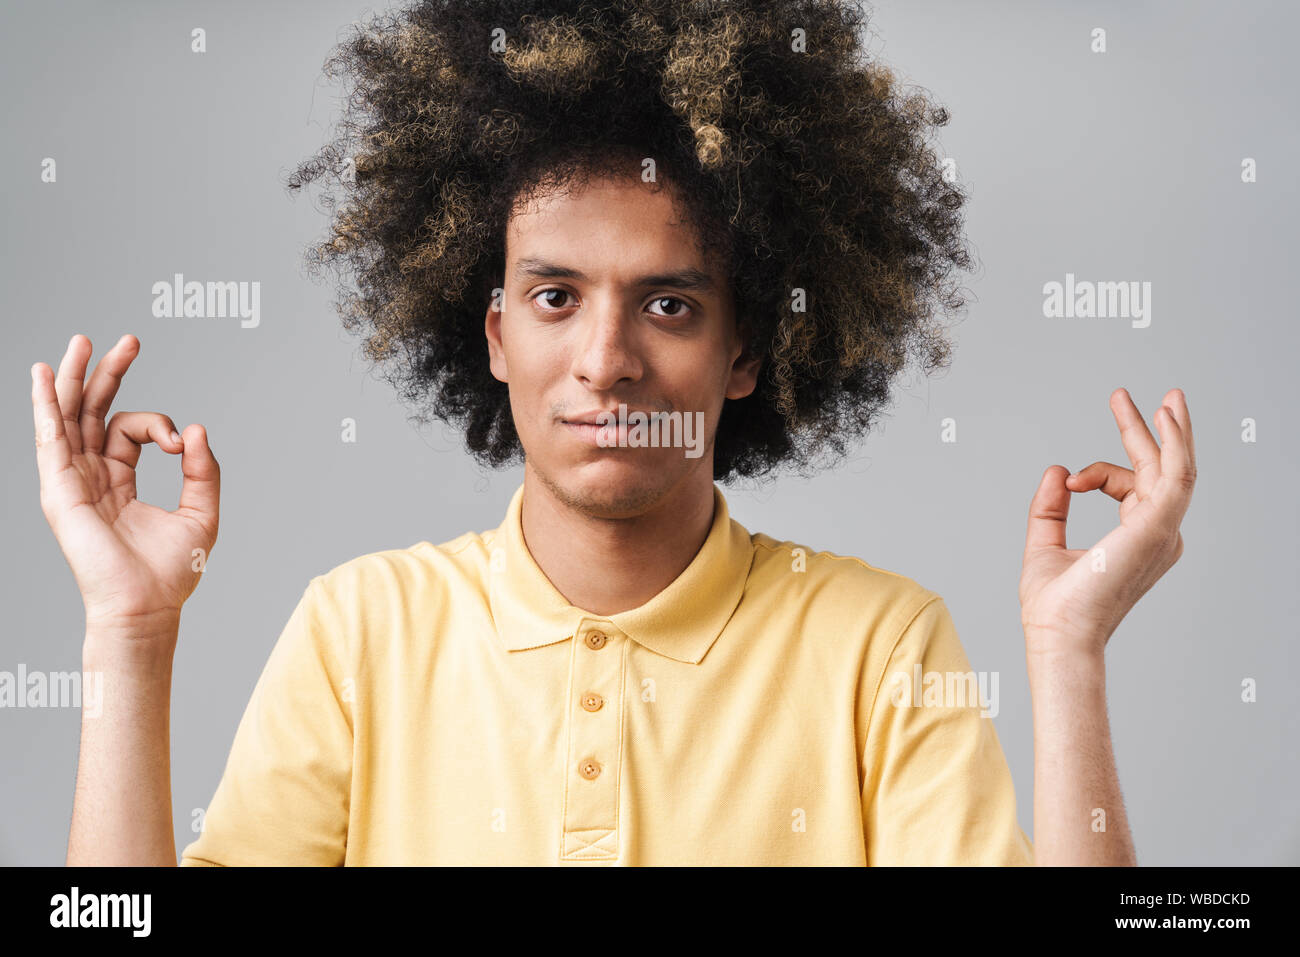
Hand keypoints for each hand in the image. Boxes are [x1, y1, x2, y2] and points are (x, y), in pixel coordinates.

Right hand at [31, 334, 219, 633]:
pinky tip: (44, 376)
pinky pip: (50, 440)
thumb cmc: (172, 570)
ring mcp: (72, 483)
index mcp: (119, 481)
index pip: (129, 430)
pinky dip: (45, 407)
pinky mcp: (62, 491)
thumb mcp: (202, 511)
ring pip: (68, 418)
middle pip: (92, 413)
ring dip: (74, 378)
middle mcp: (91, 478)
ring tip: (81, 342)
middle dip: (108, 374)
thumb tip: (194, 428)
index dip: (157, 424)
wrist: (148, 605)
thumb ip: (202, 470)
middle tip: (129, 340)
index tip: (178, 442)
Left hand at [1020, 388, 1195, 657]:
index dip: (1098, 473)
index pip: (1128, 485)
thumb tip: (1057, 471)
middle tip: (1127, 397)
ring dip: (1171, 430)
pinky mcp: (1156, 527)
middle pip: (1159, 470)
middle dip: (1147, 430)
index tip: (1069, 481)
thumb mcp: (1045, 544)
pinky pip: (1176, 476)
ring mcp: (1161, 531)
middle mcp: (1158, 534)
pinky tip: (1165, 417)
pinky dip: (1174, 445)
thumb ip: (1050, 508)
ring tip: (1168, 397)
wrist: (1057, 631)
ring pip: (1176, 468)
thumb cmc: (1055, 605)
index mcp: (1138, 538)